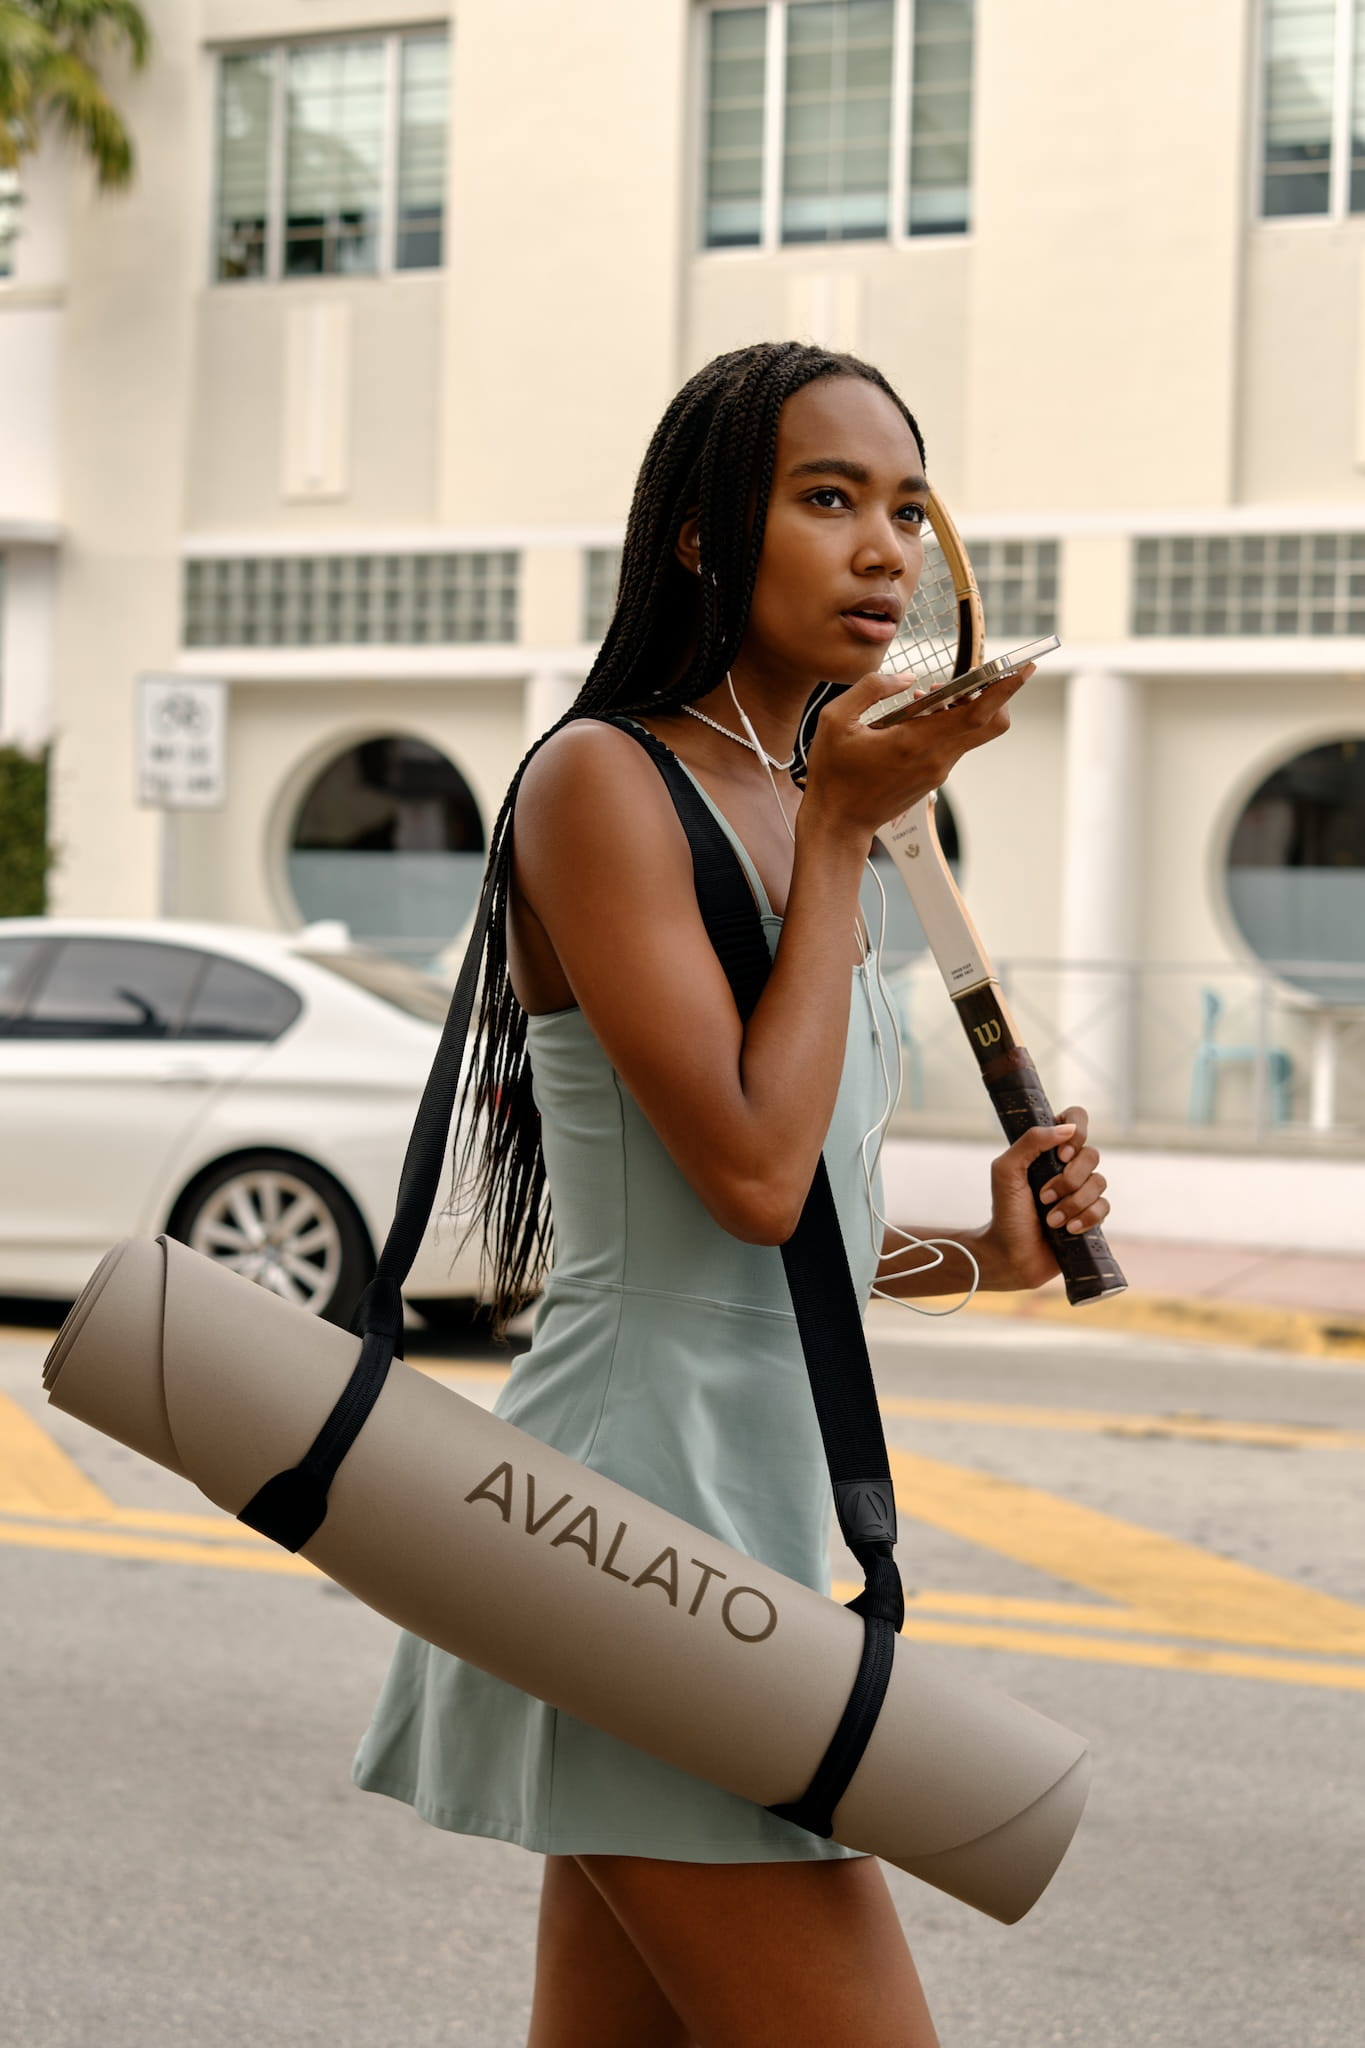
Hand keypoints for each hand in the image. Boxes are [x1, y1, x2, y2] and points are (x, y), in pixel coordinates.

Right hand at [800, 664, 1032, 847]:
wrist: (839, 822)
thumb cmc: (833, 773)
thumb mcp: (836, 721)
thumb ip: (872, 689)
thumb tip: (907, 678)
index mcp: (915, 741)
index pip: (977, 712)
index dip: (1005, 689)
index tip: (1024, 667)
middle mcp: (936, 757)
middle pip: (990, 723)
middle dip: (995, 694)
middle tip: (977, 676)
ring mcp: (938, 769)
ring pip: (973, 732)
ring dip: (966, 707)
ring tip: (930, 697)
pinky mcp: (934, 776)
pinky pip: (955, 743)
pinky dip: (949, 723)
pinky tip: (918, 717)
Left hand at [977, 1105, 1109, 1290]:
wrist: (1011, 1254)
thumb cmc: (1005, 1211)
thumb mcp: (1006, 1171)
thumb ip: (1030, 1142)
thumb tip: (1067, 1127)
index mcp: (1047, 1149)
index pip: (1076, 1118)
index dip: (1076, 1132)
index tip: (1060, 1155)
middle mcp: (1068, 1165)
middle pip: (1092, 1154)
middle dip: (1069, 1179)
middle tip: (1044, 1197)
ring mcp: (1081, 1190)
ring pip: (1099, 1182)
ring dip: (1072, 1203)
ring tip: (1051, 1219)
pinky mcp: (1091, 1214)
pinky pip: (1104, 1207)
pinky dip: (1085, 1218)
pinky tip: (1067, 1229)